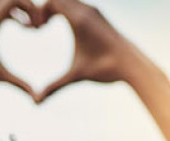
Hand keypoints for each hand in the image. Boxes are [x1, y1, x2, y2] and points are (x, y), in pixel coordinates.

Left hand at [0, 0, 40, 98]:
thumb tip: (38, 99)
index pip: (11, 0)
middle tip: (39, 23)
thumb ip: (20, 85)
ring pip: (3, 2)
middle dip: (27, 6)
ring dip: (21, 9)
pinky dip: (13, 13)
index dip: (30, 8)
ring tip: (32, 25)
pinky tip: (21, 26)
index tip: (39, 26)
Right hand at [37, 0, 153, 101]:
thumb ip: (56, 86)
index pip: (52, 1)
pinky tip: (68, 28)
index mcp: (79, 19)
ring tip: (48, 24)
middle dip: (46, 9)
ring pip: (69, 0)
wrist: (133, 65)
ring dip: (57, 8)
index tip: (37, 28)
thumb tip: (38, 101)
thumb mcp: (77, 76)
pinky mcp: (101, 17)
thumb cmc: (106, 69)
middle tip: (39, 25)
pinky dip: (69, 10)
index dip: (39, 12)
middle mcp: (87, 10)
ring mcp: (96, 12)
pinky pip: (79, 5)